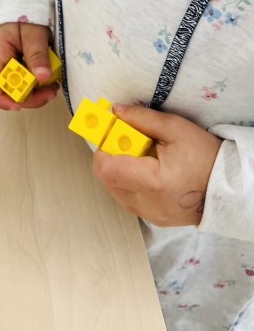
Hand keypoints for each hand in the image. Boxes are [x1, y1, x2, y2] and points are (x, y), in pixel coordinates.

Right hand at [0, 22, 58, 111]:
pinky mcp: (22, 70)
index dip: (1, 99)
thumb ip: (37, 53)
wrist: (27, 8)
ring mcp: (12, 69)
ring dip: (37, 94)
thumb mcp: (33, 33)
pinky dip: (39, 87)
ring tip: (53, 86)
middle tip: (50, 93)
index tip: (18, 106)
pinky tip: (51, 81)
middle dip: (29, 98)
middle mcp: (2, 66)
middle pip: (8, 91)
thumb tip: (43, 77)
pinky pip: (28, 84)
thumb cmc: (25, 17)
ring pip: (20, 91)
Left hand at [92, 104, 222, 226]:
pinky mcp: (155, 220)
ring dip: (118, 172)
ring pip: (115, 192)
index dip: (103, 149)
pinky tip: (146, 172)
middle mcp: (147, 204)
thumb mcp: (175, 129)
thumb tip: (116, 110)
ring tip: (141, 158)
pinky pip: (129, 201)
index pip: (107, 169)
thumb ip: (142, 119)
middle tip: (128, 143)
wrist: (228, 187)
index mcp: (152, 182)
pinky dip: (129, 185)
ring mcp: (150, 215)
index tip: (113, 134)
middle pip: (107, 180)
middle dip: (111, 158)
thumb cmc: (205, 156)